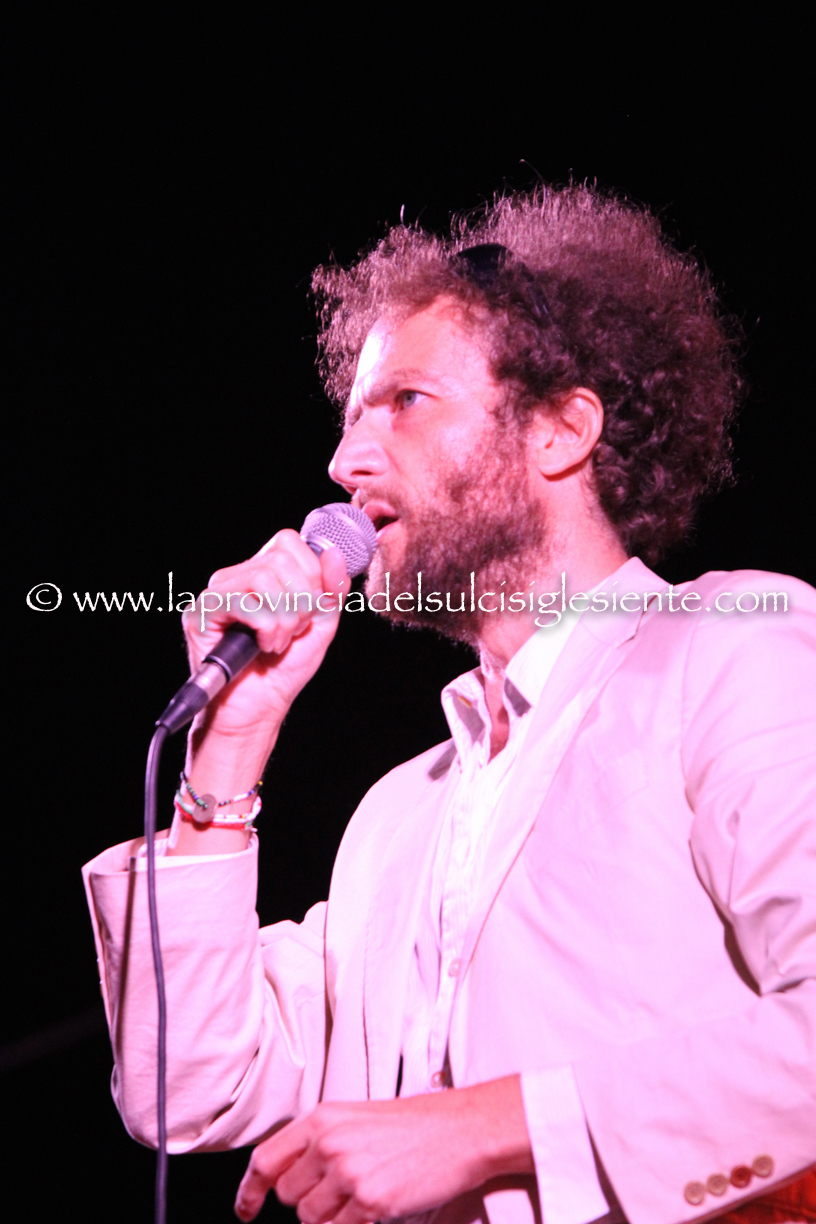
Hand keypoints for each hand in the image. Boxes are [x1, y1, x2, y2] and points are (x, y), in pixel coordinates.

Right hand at [183, 530, 350, 744]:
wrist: (260, 708)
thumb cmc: (285, 669)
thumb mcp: (320, 624)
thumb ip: (331, 590)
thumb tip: (334, 554)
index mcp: (264, 572)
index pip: (290, 542)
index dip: (311, 574)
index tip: (310, 611)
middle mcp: (237, 576)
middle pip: (280, 558)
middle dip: (301, 601)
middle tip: (293, 632)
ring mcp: (217, 592)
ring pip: (263, 577)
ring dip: (283, 618)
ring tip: (277, 642)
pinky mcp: (202, 611)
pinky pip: (244, 601)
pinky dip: (265, 627)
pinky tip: (262, 646)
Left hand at [234, 1078, 532, 1223]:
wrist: (460, 1130)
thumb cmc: (414, 1124)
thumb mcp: (356, 1118)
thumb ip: (320, 1142)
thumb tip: (290, 1175)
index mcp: (323, 1118)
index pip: (266, 1160)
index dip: (250, 1191)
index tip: (246, 1209)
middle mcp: (329, 1144)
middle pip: (289, 1196)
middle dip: (309, 1201)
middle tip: (341, 1189)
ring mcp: (348, 1175)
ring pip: (312, 1218)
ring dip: (333, 1215)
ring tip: (366, 1191)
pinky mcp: (370, 1204)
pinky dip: (355, 1223)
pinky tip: (379, 1203)